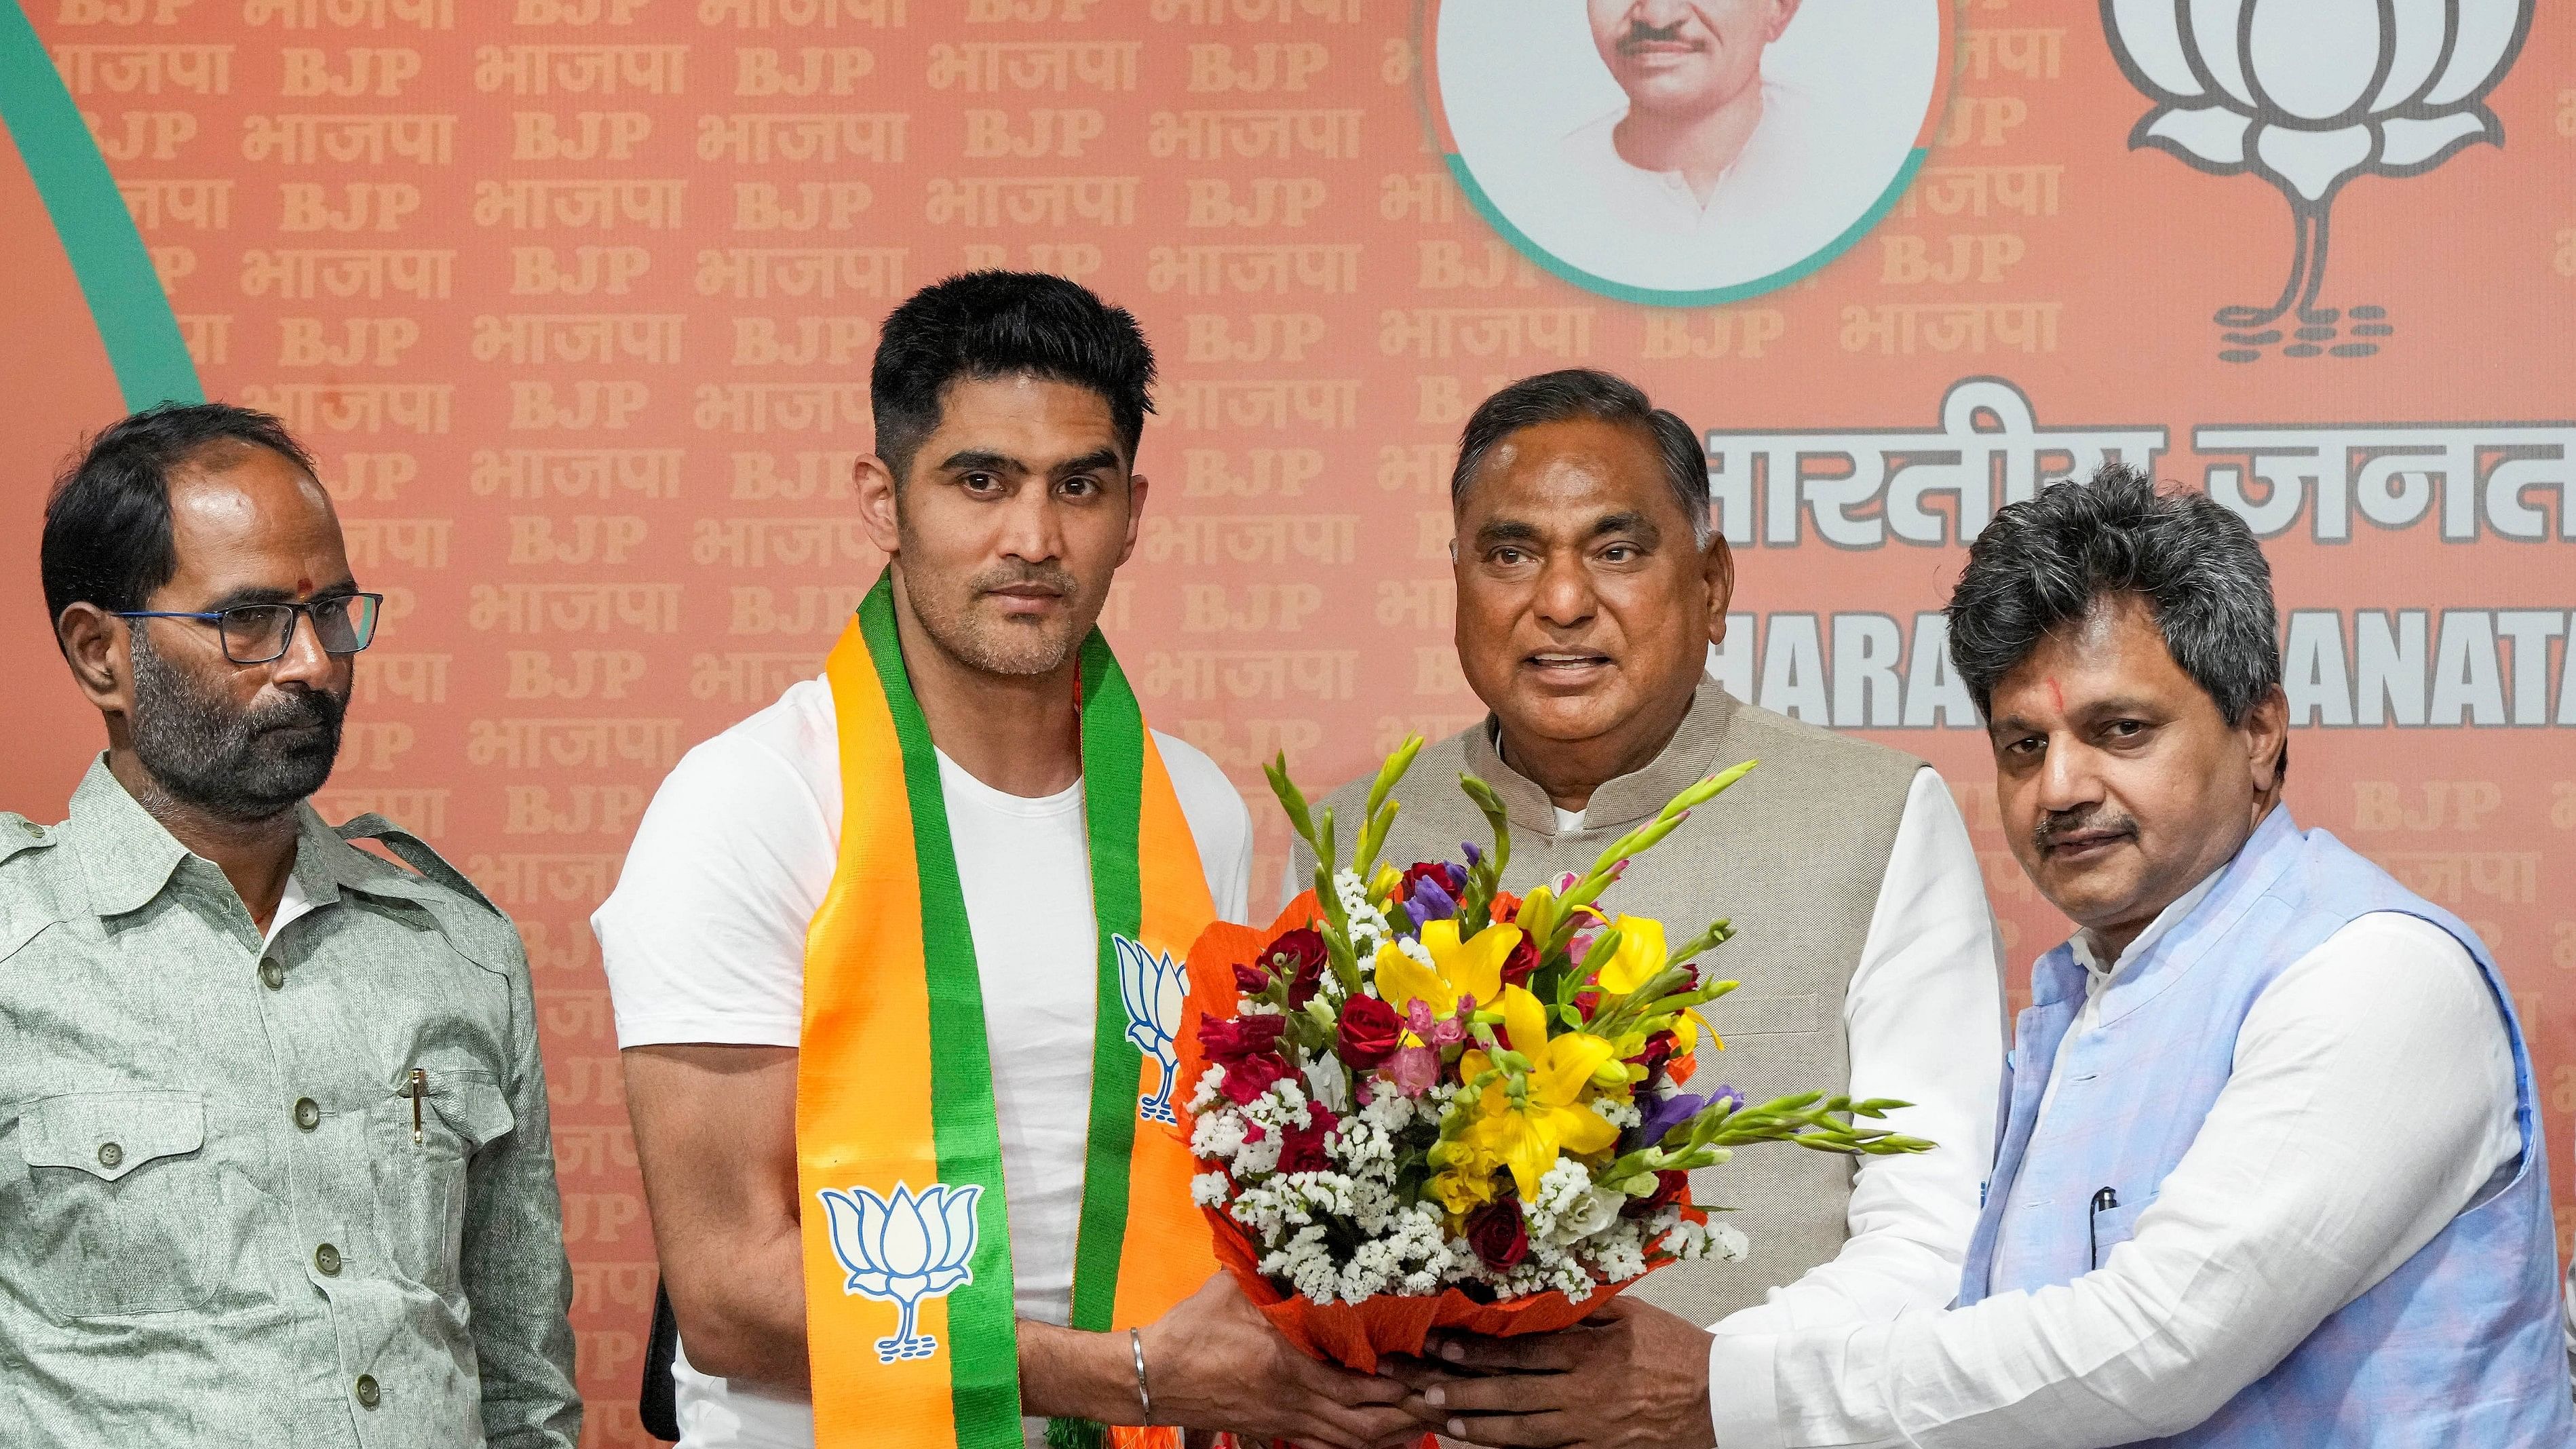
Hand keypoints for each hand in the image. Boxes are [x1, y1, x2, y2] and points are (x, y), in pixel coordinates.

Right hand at [1141, 1272, 1423, 1448]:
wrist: (1153, 1376)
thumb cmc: (1194, 1326)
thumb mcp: (1237, 1288)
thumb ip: (1276, 1268)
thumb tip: (1310, 1234)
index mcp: (1289, 1366)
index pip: (1359, 1386)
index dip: (1400, 1384)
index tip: (1432, 1370)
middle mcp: (1294, 1402)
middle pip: (1365, 1425)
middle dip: (1409, 1416)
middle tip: (1446, 1401)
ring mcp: (1285, 1423)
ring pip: (1350, 1443)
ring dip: (1392, 1435)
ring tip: (1427, 1422)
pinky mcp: (1273, 1432)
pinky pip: (1325, 1448)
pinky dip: (1358, 1447)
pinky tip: (1382, 1441)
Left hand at [1382, 1298, 1716, 1448]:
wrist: (1723, 1399)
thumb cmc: (1678, 1352)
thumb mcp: (1633, 1314)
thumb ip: (1583, 1305)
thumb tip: (1538, 1290)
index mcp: (1589, 1353)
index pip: (1520, 1350)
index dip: (1476, 1348)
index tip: (1441, 1342)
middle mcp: (1582, 1394)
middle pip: (1511, 1392)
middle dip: (1463, 1389)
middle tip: (1424, 1387)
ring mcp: (1588, 1429)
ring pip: (1522, 1430)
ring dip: (1479, 1425)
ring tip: (1442, 1421)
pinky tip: (1488, 1446)